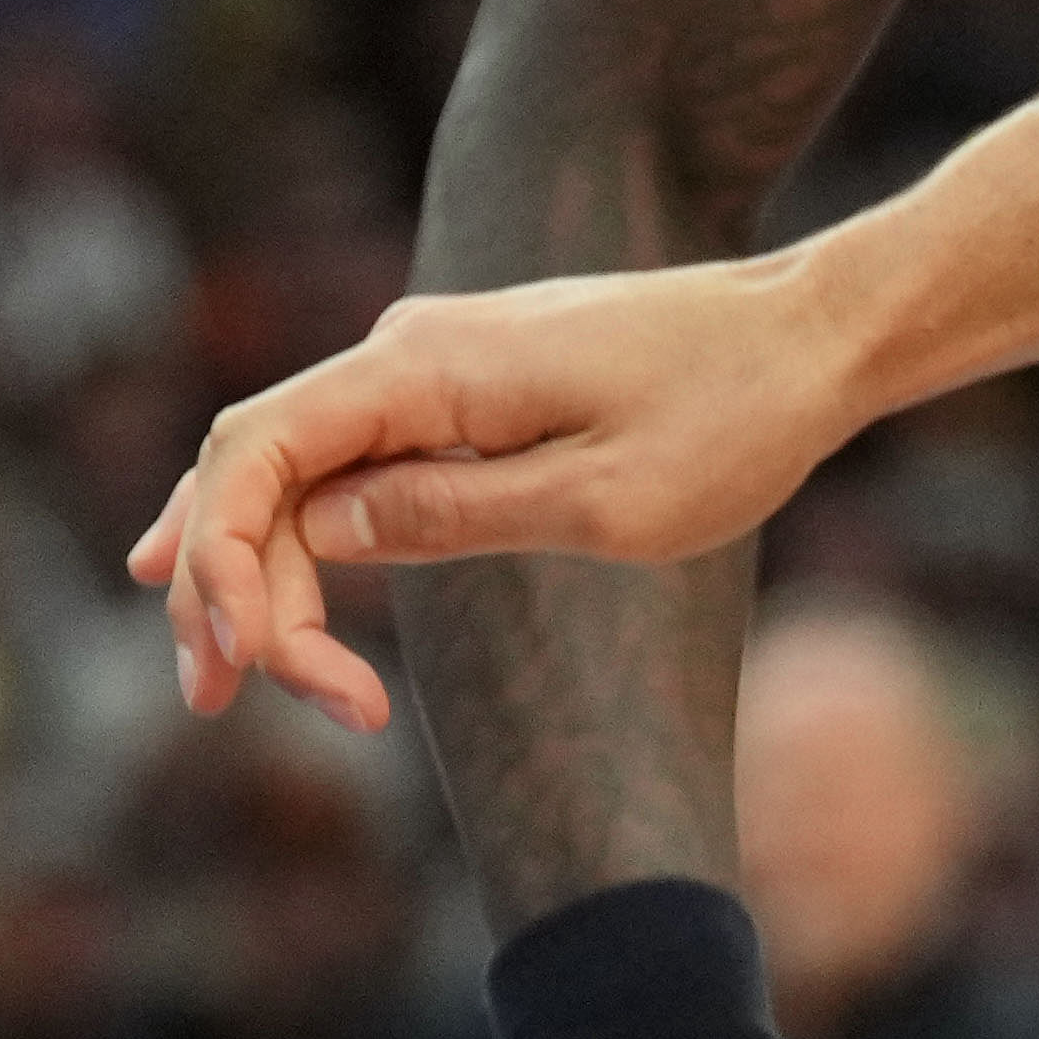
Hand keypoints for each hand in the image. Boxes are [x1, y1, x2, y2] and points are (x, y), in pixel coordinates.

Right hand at [127, 259, 865, 731]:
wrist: (820, 335)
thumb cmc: (736, 417)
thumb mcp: (604, 498)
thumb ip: (453, 512)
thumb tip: (322, 532)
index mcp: (427, 365)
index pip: (255, 453)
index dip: (224, 564)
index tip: (255, 666)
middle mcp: (411, 348)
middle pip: (256, 466)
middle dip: (224, 585)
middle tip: (217, 703)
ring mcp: (436, 362)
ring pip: (294, 464)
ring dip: (252, 566)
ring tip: (231, 677)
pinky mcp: (469, 386)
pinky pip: (350, 457)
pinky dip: (300, 529)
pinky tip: (260, 589)